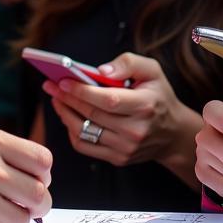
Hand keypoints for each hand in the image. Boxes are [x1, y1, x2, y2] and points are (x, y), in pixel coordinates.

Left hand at [43, 52, 200, 176]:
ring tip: (56, 99)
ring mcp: (126, 148)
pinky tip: (68, 116)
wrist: (172, 133)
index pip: (108, 100)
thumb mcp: (152, 70)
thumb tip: (101, 71)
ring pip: (84, 131)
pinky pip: (85, 146)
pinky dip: (72, 130)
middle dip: (67, 98)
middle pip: (92, 115)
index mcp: (145, 106)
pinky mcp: (118, 158)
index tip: (62, 81)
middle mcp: (135, 131)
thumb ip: (127, 63)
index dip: (82, 91)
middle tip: (51, 85)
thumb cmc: (157, 96)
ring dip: (65, 113)